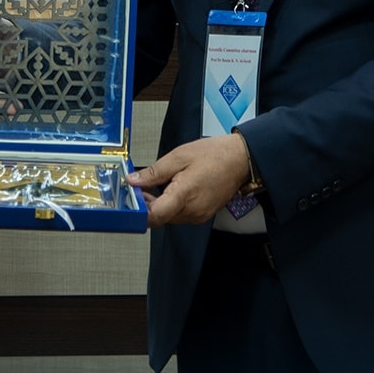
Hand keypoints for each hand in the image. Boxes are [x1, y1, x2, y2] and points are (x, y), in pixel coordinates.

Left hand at [127, 134, 252, 227]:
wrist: (241, 159)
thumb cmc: (215, 155)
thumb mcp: (179, 157)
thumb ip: (154, 172)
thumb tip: (134, 181)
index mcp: (185, 195)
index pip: (154, 216)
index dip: (139, 209)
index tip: (132, 198)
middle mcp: (192, 211)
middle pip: (159, 217)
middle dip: (148, 203)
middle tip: (144, 184)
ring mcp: (198, 215)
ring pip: (169, 216)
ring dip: (160, 203)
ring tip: (164, 182)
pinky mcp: (202, 215)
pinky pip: (180, 214)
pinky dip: (173, 203)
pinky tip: (176, 187)